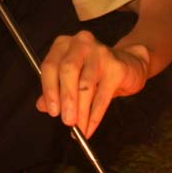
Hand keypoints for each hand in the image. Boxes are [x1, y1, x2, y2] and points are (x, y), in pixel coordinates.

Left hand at [35, 30, 150, 136]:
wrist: (129, 65)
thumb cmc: (94, 72)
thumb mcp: (72, 79)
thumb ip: (55, 90)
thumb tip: (42, 106)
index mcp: (63, 45)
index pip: (50, 66)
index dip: (49, 90)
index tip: (52, 111)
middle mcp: (81, 44)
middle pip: (68, 71)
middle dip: (66, 99)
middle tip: (67, 121)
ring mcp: (100, 53)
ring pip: (86, 85)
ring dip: (81, 111)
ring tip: (79, 128)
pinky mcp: (116, 67)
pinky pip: (103, 96)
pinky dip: (95, 115)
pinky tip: (90, 128)